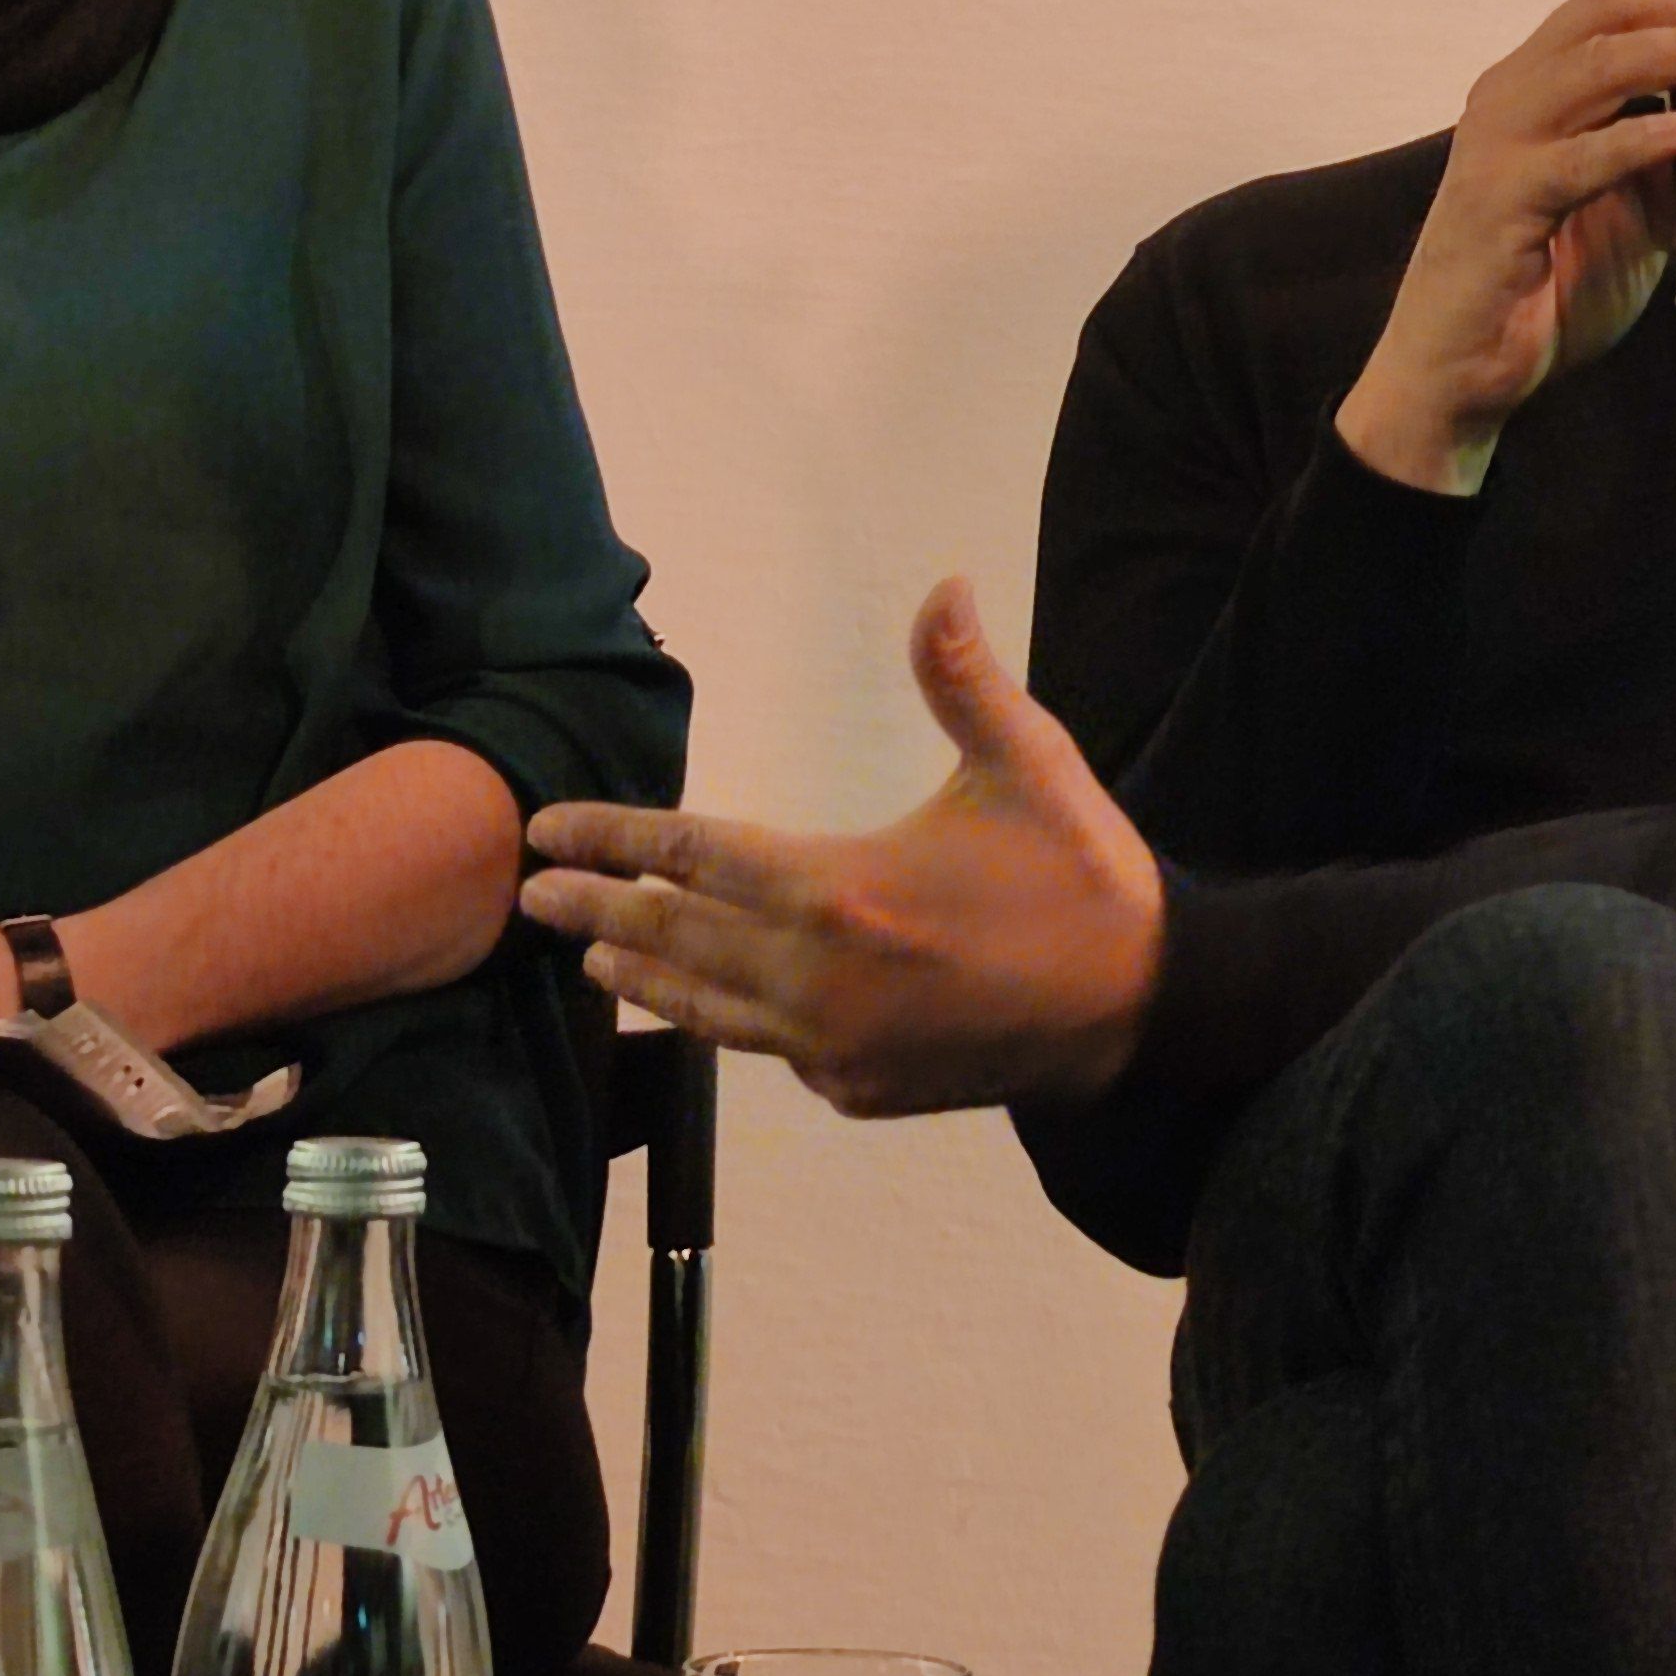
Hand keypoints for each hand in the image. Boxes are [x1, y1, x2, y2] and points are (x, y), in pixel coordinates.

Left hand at [517, 577, 1167, 1114]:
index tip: (546, 830)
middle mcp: (817, 979)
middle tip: (531, 899)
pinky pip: (768, 1050)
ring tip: (591, 960)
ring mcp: (832, 1047)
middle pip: (672, 939)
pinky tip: (704, 1006)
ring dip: (643, 980)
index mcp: (838, 890)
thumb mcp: (1025, 765)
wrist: (1143, 1006)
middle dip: (595, 913)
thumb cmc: (1079, 875)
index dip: (612, 837)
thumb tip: (944, 587)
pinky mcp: (856, 1089)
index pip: (689, 855)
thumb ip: (963, 681)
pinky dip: (727, 1023)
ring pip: (705, 1012)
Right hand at [1332, 0, 1675, 492]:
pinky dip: (1633, 142)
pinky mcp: (1495, 207)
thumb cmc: (1548, 286)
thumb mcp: (1643, 215)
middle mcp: (1512, 95)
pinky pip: (1571, 162)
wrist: (1463, 376)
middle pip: (1607, 10)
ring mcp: (1497, 146)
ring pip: (1594, 67)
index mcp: (1540, 82)